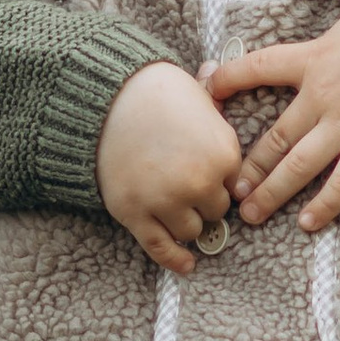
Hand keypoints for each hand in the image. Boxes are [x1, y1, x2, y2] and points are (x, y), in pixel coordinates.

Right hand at [95, 60, 241, 274]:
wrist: (104, 97)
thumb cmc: (154, 90)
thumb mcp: (198, 93)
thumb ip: (217, 105)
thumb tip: (219, 74)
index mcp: (224, 154)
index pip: (236, 186)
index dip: (221, 179)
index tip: (209, 174)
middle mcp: (201, 183)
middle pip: (216, 211)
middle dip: (205, 200)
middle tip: (187, 185)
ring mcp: (168, 201)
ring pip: (192, 230)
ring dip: (187, 221)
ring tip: (175, 206)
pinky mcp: (136, 214)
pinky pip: (162, 248)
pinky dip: (176, 260)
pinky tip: (188, 266)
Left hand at [206, 0, 339, 232]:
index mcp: (316, 58)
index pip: (258, 68)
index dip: (227, 79)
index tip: (206, 92)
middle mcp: (323, 98)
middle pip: (273, 136)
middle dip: (248, 165)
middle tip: (226, 187)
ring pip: (297, 166)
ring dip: (270, 192)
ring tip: (249, 213)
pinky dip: (324, 205)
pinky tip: (307, 224)